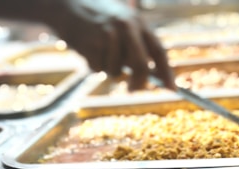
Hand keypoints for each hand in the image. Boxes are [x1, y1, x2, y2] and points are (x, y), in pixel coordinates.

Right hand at [52, 0, 174, 90]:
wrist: (66, 5)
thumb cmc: (97, 20)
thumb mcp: (122, 25)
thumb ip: (136, 47)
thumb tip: (151, 77)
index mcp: (139, 22)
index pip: (159, 51)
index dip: (167, 72)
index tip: (172, 89)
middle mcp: (127, 27)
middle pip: (141, 66)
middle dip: (138, 83)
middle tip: (132, 90)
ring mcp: (109, 34)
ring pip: (116, 71)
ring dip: (108, 69)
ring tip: (99, 52)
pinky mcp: (92, 43)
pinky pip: (98, 69)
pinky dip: (93, 66)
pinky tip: (88, 50)